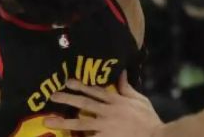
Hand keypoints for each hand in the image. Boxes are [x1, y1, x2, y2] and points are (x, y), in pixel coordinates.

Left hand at [46, 72, 162, 136]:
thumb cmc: (148, 119)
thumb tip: (121, 73)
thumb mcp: (139, 100)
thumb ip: (127, 88)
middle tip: (53, 96)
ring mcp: (106, 127)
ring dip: (64, 121)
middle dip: (67, 99)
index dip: (81, 86)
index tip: (68, 82)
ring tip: (48, 120)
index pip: (95, 91)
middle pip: (84, 104)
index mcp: (116, 101)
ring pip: (81, 123)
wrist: (155, 136)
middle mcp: (108, 112)